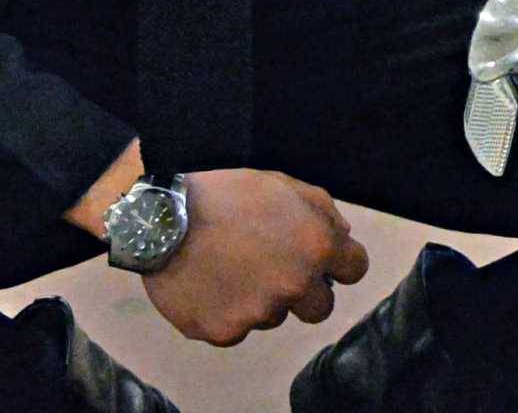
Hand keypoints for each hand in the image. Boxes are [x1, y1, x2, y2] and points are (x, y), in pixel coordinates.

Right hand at [141, 168, 369, 346]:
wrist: (161, 220)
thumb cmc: (227, 194)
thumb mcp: (282, 184)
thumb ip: (322, 211)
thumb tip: (344, 237)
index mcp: (317, 246)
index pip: (355, 269)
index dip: (341, 263)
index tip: (325, 260)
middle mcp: (296, 286)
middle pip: (322, 308)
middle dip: (307, 291)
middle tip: (276, 270)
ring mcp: (260, 314)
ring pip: (275, 316)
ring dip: (263, 299)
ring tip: (232, 268)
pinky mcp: (226, 333)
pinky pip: (238, 330)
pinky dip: (229, 312)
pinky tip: (211, 286)